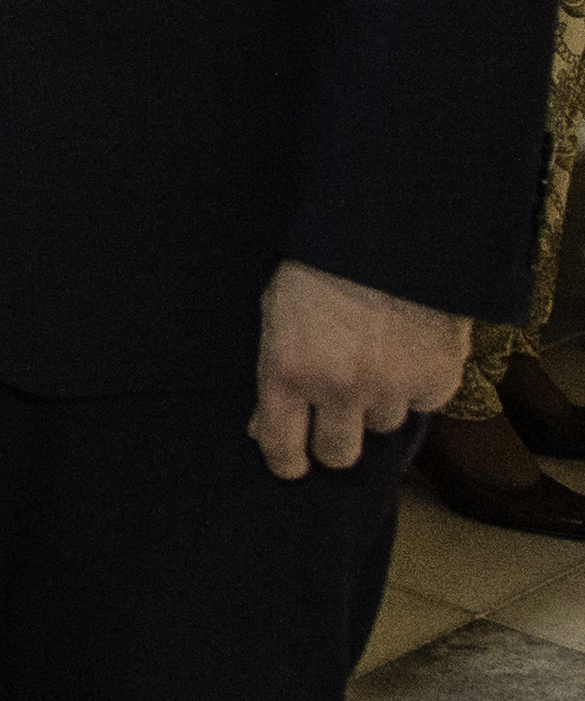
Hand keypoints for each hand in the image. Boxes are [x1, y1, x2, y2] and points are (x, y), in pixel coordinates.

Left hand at [247, 259, 467, 480]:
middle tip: (336, 416)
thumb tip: (263, 427)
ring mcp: (391, 389)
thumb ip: (273, 372)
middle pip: (338, 454)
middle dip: (334, 440)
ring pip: (383, 426)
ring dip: (376, 405)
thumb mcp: (276, 312)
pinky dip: (416, 386)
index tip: (291, 466)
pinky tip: (407, 351)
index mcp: (287, 370)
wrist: (390, 234)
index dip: (286, 463)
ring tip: (374, 360)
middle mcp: (338, 389)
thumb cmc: (320, 265)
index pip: (282, 447)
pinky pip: (423, 404)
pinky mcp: (437, 381)